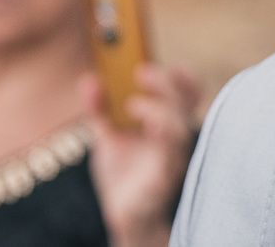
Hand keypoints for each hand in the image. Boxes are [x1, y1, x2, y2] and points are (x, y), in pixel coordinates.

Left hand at [81, 63, 200, 246]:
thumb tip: (89, 80)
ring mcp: (173, 154)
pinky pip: (173, 151)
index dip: (180, 73)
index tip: (156, 62)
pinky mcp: (166, 174)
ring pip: (181, 123)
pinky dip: (164, 132)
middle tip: (141, 72)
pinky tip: (149, 126)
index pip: (185, 90)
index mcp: (166, 119)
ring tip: (134, 104)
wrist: (123, 214)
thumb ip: (99, 109)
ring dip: (161, 107)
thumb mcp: (107, 135)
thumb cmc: (124, 173)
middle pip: (184, 99)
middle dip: (165, 81)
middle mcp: (175, 133)